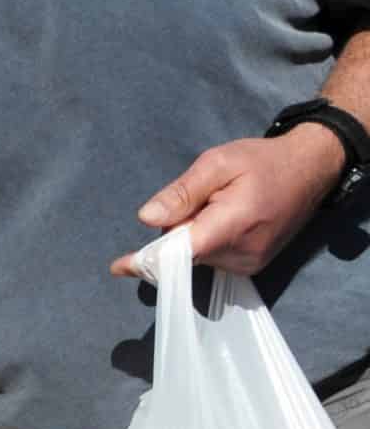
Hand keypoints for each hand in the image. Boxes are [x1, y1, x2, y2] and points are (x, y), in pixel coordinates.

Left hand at [110, 130, 345, 277]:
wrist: (309, 170)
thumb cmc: (262, 161)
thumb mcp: (218, 163)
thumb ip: (183, 192)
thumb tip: (147, 218)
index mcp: (232, 226)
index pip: (181, 253)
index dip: (149, 258)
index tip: (118, 267)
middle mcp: (241, 255)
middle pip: (185, 252)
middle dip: (177, 228)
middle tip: (200, 198)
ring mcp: (249, 264)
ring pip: (197, 256)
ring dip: (193, 233)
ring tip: (218, 204)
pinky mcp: (252, 266)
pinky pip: (212, 257)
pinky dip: (206, 240)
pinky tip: (222, 217)